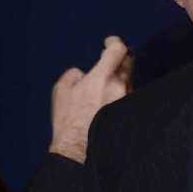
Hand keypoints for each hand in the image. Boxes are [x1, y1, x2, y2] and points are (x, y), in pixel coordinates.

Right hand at [48, 36, 132, 162]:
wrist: (78, 149)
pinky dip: (120, 95)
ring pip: (129, 81)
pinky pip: (128, 97)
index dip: (115, 42)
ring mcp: (128, 101)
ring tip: (104, 89)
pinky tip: (109, 104)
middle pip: (129, 62)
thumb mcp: (61, 91)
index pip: (118, 50)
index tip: (109, 43)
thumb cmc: (68, 120)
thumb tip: (83, 74)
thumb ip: (74, 75)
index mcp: (102, 78)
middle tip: (110, 60)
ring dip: (119, 80)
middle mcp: (120, 87)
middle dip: (119, 58)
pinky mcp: (131, 114)